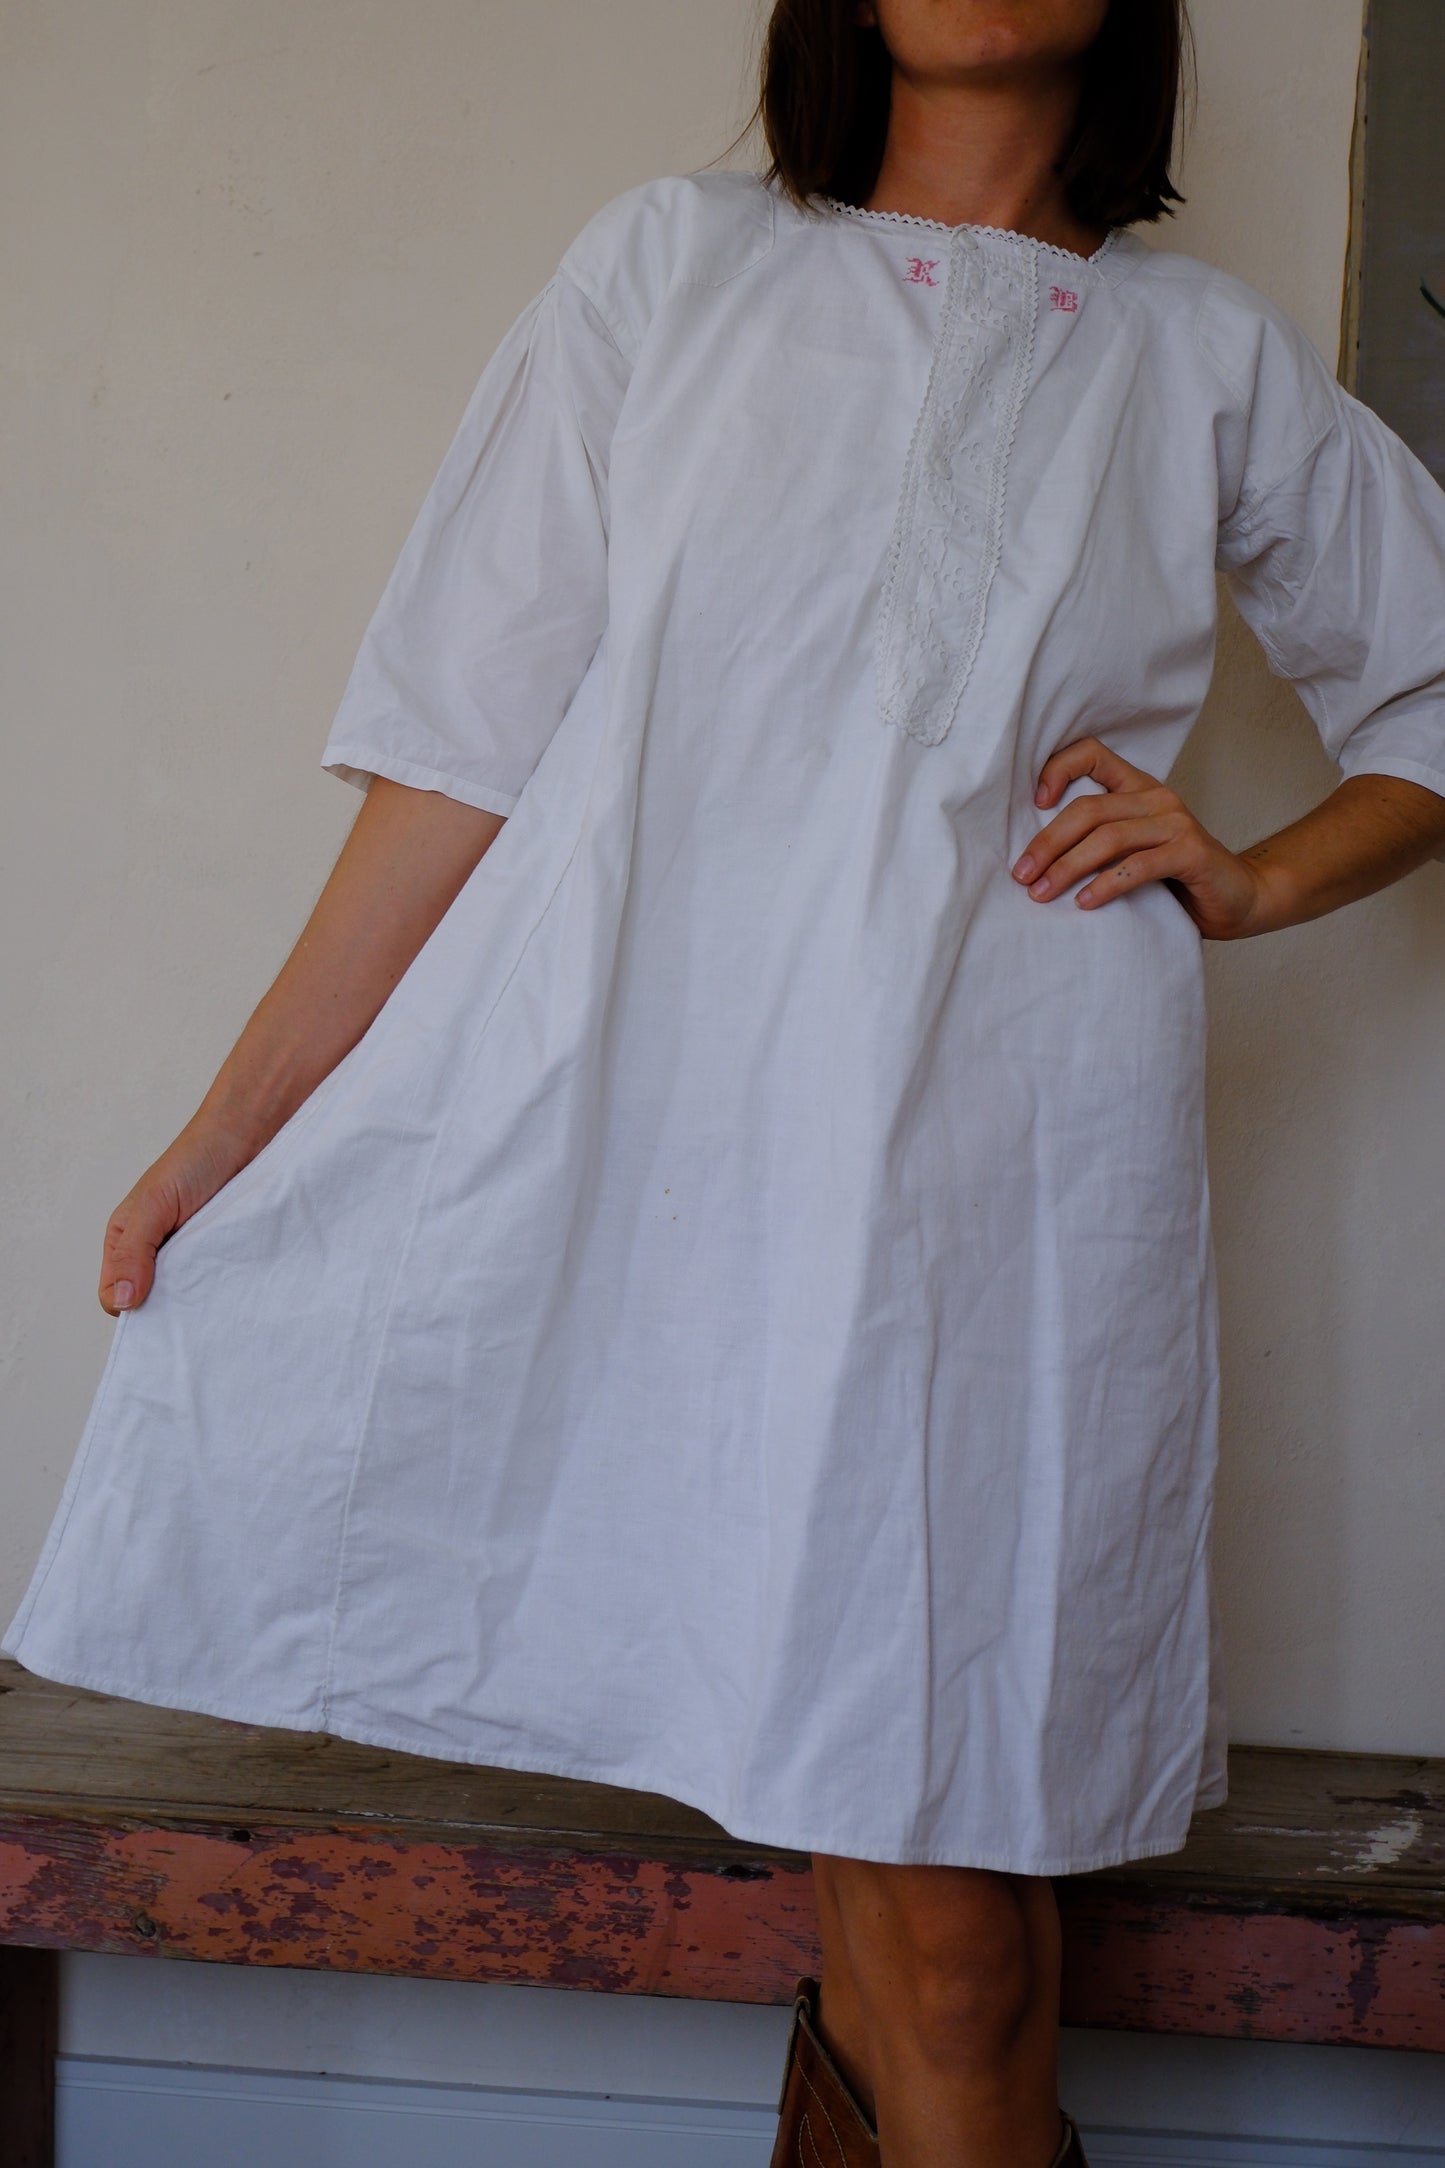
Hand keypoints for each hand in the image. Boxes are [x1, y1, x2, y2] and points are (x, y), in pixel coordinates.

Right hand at [99, 1122, 249, 1314]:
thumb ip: (133, 1250)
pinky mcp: (232, 1259)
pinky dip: (233, 1289)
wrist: (253, 1132)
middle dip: (175, 1312)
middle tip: (195, 1306)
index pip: (119, 1300)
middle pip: (158, 1308)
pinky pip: (228, 1287)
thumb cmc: (197, 1158)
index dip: (136, 1309)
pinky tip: (241, 1284)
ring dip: (207, 1302)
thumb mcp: (154, 1202)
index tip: (161, 1306)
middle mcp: (161, 1257)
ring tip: (221, 1293)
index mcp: (130, 1244)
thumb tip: (121, 1301)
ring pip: (194, 1302)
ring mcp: (199, 1261)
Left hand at [1011, 736, 1271, 939]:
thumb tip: (1034, 858)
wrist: (1238, 898)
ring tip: (1042, 894)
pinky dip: (1106, 885)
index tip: (1033, 802)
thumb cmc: (1176, 879)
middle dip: (1048, 842)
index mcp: (1138, 788)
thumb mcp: (1131, 852)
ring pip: (1108, 837)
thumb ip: (1099, 841)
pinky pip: (1137, 866)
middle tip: (1022, 874)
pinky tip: (1085, 903)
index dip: (1059, 768)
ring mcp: (1176, 822)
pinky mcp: (1190, 852)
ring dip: (1068, 868)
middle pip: (1088, 808)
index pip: (1092, 753)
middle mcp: (1157, 798)